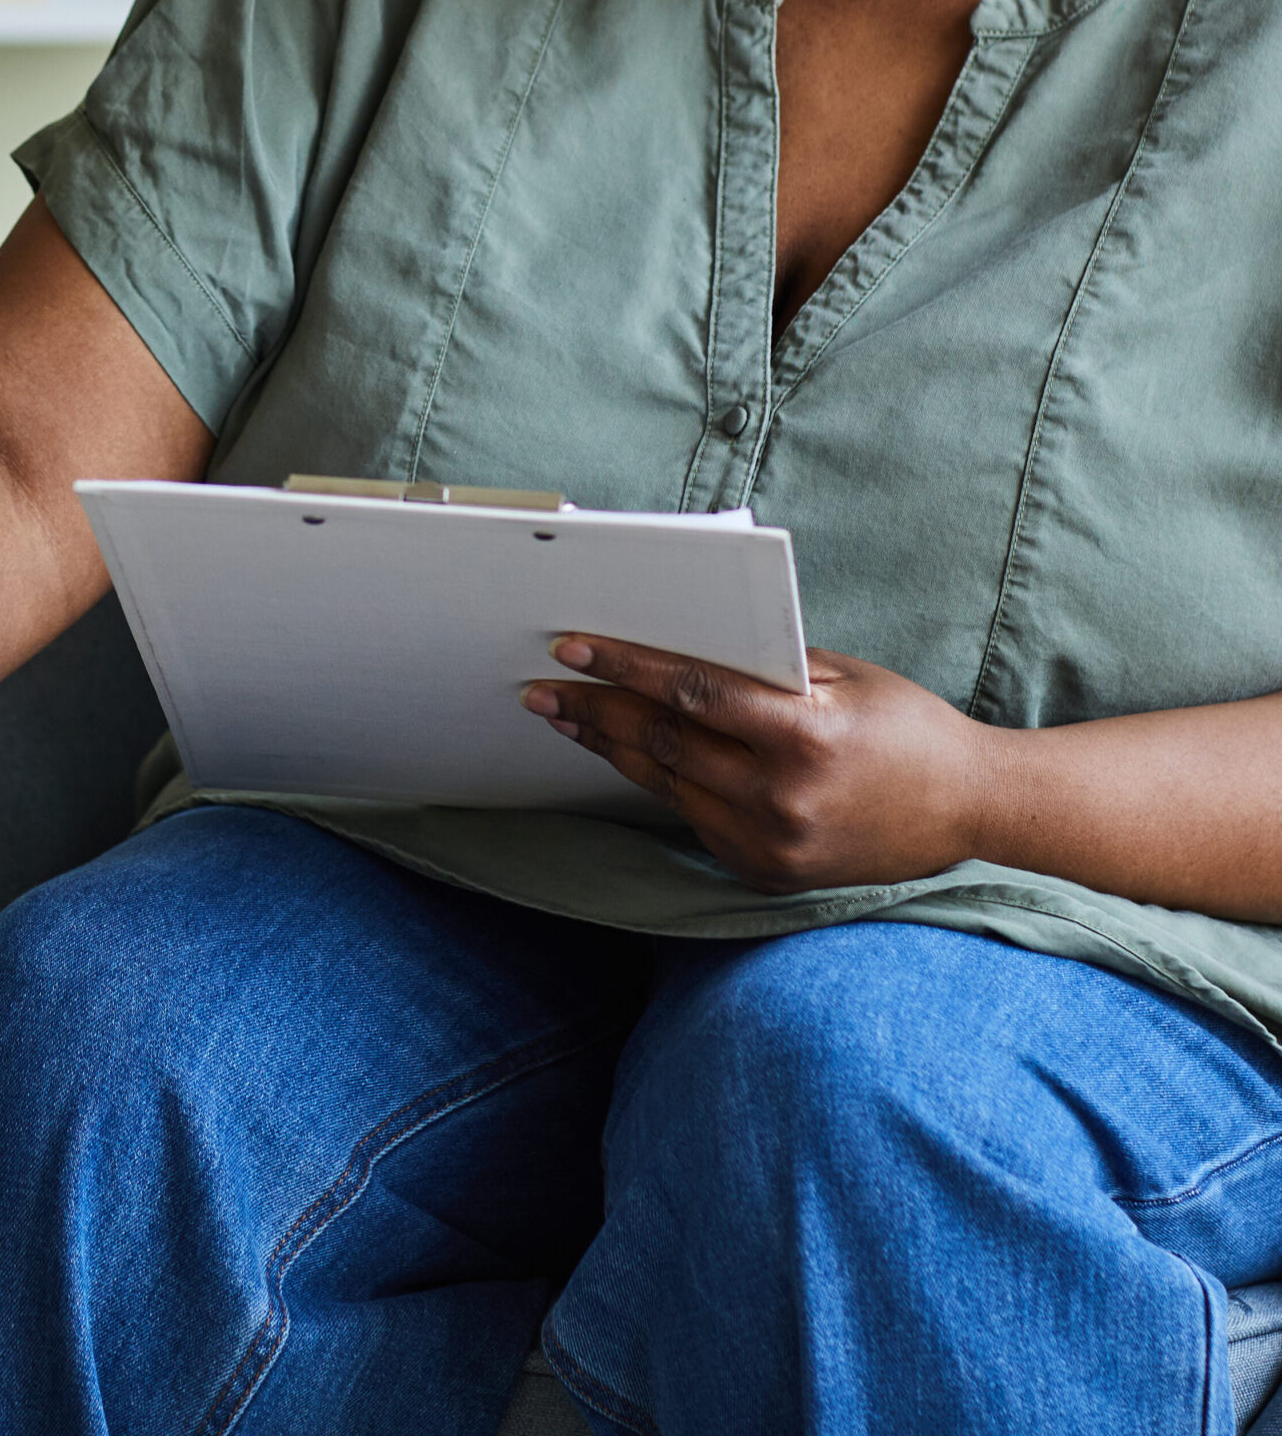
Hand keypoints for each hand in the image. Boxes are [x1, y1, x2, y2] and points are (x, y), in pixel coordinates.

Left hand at [521, 636, 994, 892]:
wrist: (973, 811)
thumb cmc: (908, 727)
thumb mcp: (843, 677)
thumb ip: (763, 666)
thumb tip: (674, 642)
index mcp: (805, 736)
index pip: (690, 693)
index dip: (623, 668)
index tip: (571, 648)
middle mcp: (784, 798)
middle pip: (664, 743)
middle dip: (595, 712)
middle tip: (542, 689)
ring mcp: (774, 845)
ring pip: (668, 786)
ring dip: (611, 750)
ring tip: (568, 719)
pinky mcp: (769, 874)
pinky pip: (695, 820)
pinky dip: (660, 785)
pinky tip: (626, 757)